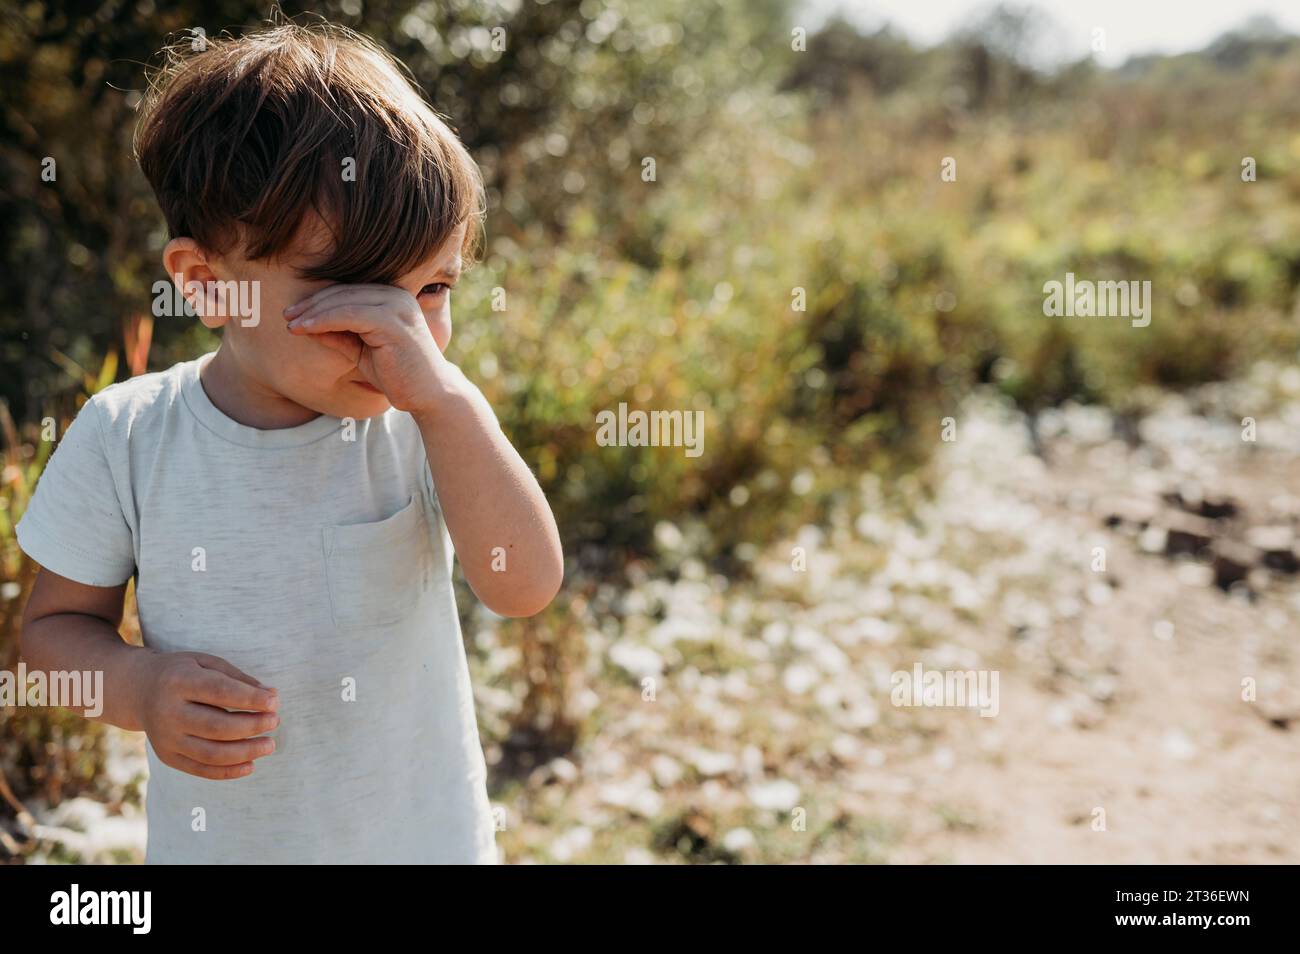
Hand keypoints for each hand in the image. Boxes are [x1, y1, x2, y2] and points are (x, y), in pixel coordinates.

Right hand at [137, 651, 279, 780]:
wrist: (140, 690)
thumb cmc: (184, 673)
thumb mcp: (207, 663)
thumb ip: (239, 679)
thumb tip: (271, 696)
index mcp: (178, 681)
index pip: (219, 692)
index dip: (250, 699)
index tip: (275, 702)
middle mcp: (167, 712)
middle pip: (216, 726)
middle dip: (251, 726)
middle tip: (275, 721)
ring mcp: (165, 738)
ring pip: (210, 753)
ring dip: (245, 752)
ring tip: (270, 745)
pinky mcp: (167, 756)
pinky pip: (200, 769)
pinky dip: (228, 771)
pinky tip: (251, 764)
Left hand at [283, 283, 460, 414]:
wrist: (429, 395)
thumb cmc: (398, 375)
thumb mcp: (362, 351)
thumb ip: (340, 336)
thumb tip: (308, 326)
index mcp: (392, 298)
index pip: (348, 291)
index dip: (318, 301)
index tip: (293, 313)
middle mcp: (396, 296)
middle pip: (343, 292)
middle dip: (311, 304)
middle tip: (286, 316)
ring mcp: (396, 306)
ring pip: (344, 301)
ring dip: (313, 312)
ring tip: (291, 324)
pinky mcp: (392, 321)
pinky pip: (349, 314)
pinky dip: (324, 320)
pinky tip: (305, 329)